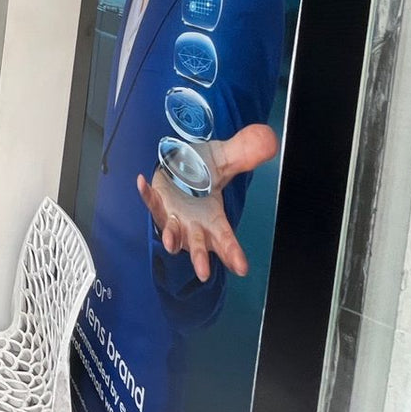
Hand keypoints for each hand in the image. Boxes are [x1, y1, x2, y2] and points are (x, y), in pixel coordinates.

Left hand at [136, 123, 276, 282]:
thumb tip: (269, 140)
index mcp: (214, 218)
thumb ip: (245, 153)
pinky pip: (150, 200)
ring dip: (172, 237)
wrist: (179, 164)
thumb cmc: (204, 171)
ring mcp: (173, 216)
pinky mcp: (157, 203)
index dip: (233, 252)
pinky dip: (146, 193)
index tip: (241, 268)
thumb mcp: (226, 161)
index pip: (226, 238)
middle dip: (200, 256)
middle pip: (199, 243)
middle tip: (203, 272)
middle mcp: (193, 223)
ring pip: (173, 232)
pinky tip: (141, 182)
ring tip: (170, 243)